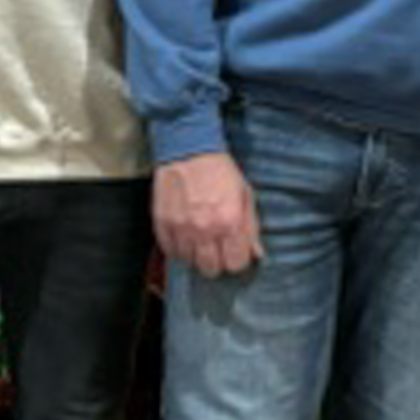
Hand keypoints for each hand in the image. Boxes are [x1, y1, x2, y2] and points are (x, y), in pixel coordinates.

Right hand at [153, 151, 261, 277]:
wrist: (188, 149)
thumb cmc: (220, 171)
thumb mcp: (245, 194)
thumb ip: (251, 228)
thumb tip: (256, 255)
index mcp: (230, 222)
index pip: (235, 264)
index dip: (236, 261)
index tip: (234, 253)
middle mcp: (205, 229)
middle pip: (211, 269)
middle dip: (216, 262)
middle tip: (216, 249)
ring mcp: (181, 228)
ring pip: (189, 263)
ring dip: (195, 255)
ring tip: (199, 239)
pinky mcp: (163, 223)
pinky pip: (170, 251)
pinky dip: (177, 248)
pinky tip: (184, 235)